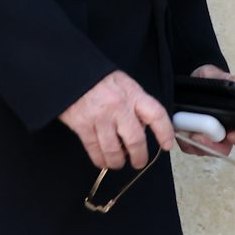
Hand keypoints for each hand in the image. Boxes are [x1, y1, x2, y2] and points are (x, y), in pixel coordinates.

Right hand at [59, 70, 173, 169]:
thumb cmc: (97, 79)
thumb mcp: (123, 83)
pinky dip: (99, 159)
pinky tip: (102, 160)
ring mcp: (99, 117)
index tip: (167, 145)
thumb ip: (135, 103)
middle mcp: (118, 106)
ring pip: (114, 150)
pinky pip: (94, 149)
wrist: (67, 71)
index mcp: (132, 94)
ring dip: (118, 162)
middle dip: (139, 156)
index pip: (156, 115)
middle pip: (135, 140)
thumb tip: (141, 128)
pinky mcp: (82, 124)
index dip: (165, 133)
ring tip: (117, 163)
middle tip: (138, 161)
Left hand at [177, 64, 234, 157]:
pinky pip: (189, 147)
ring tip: (186, 132)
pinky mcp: (190, 139)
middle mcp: (224, 132)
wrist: (186, 82)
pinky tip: (178, 131)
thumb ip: (223, 77)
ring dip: (196, 145)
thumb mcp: (211, 75)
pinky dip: (184, 142)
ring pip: (205, 150)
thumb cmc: (205, 80)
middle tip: (199, 137)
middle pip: (225, 149)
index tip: (232, 135)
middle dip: (213, 146)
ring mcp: (207, 138)